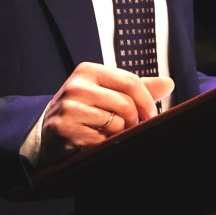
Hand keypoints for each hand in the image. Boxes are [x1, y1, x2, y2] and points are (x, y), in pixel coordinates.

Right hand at [40, 63, 173, 160]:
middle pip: (126, 104)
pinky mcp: (66, 129)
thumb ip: (137, 87)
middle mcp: (77, 86)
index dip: (147, 101)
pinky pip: (102, 140)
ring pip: (116, 124)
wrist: (46, 130)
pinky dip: (104, 143)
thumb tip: (169, 83)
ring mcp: (70, 108)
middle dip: (134, 121)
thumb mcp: (105, 91)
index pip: (130, 81)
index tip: (152, 115)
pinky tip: (94, 141)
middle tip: (129, 128)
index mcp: (88, 70)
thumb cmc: (83, 109)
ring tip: (107, 132)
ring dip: (118, 133)